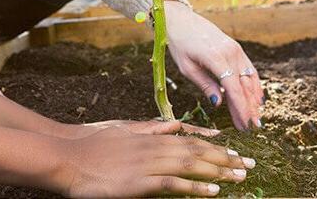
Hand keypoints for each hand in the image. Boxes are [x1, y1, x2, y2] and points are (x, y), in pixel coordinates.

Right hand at [61, 121, 254, 196]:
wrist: (67, 155)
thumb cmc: (90, 142)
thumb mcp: (123, 129)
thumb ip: (149, 128)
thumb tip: (173, 124)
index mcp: (148, 134)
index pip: (189, 138)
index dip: (214, 144)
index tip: (234, 149)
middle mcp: (152, 146)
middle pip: (196, 150)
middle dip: (225, 158)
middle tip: (249, 165)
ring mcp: (146, 163)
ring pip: (190, 164)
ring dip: (218, 170)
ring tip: (241, 177)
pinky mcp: (139, 183)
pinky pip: (173, 185)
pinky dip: (195, 187)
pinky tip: (213, 191)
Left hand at [165, 2, 263, 129]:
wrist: (181, 20)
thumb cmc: (180, 44)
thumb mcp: (186, 67)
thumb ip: (204, 84)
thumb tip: (219, 102)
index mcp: (215, 57)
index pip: (233, 88)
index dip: (241, 108)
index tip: (245, 124)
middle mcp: (230, 52)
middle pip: (244, 85)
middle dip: (249, 108)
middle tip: (252, 128)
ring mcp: (235, 49)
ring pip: (250, 78)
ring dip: (254, 98)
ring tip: (256, 117)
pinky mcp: (236, 47)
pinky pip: (249, 68)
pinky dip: (254, 84)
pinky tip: (256, 98)